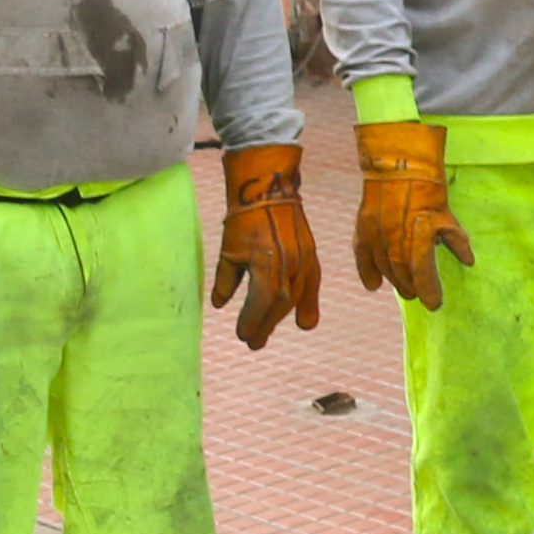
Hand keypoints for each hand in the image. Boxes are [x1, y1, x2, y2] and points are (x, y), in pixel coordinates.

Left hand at [209, 142, 322, 346]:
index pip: (260, 301)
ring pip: (296, 297)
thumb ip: (227, 281)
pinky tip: (305, 322)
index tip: (241, 334)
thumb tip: (220, 305)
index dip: (252, 320)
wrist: (269, 190)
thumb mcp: (229, 251)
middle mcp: (289, 264)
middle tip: (253, 343)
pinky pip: (312, 284)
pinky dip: (308, 303)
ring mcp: (303, 260)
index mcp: (267, 263)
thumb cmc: (244, 219)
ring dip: (282, 318)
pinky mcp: (311, 254)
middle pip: (280, 304)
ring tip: (268, 332)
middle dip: (265, 324)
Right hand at [351, 117, 475, 308]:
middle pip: (401, 272)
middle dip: (411, 286)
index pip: (423, 271)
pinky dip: (366, 270)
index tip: (435, 304)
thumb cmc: (429, 190)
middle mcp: (395, 238)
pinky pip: (362, 254)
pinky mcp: (363, 226)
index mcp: (418, 236)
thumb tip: (468, 261)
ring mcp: (376, 233)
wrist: (399, 164)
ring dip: (393, 280)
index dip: (429, 290)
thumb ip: (455, 241)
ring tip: (403, 290)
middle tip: (418, 296)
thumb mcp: (447, 215)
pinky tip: (373, 285)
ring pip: (383, 266)